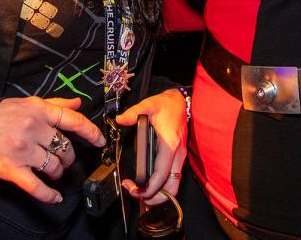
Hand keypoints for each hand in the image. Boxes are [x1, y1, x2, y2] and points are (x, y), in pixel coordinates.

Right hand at [0, 97, 105, 203]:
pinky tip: (54, 197)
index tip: (99, 141)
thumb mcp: (29, 103)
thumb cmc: (2, 115)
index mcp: (40, 111)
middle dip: (68, 156)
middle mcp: (33, 129)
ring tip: (54, 170)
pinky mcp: (12, 169)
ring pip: (54, 166)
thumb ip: (55, 104)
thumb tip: (78, 103)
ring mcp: (23, 150)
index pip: (72, 121)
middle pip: (65, 148)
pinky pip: (36, 186)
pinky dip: (48, 195)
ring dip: (58, 171)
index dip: (90, 132)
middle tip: (63, 158)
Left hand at [116, 88, 188, 205]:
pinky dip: (163, 187)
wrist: (180, 102)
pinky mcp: (178, 159)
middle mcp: (177, 155)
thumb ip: (134, 113)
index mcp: (169, 146)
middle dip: (155, 198)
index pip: (161, 175)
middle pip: (171, 188)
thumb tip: (120, 119)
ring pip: (174, 186)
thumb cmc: (167, 105)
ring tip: (141, 194)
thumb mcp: (149, 105)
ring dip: (159, 195)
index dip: (148, 188)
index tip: (133, 189)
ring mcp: (179, 158)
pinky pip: (173, 179)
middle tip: (137, 196)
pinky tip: (150, 185)